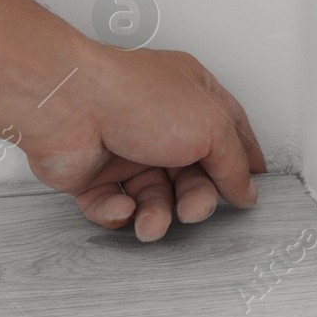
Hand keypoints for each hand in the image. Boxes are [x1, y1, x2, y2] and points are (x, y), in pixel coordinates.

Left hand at [23, 47, 266, 241]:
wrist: (67, 106)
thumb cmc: (134, 98)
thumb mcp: (211, 126)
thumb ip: (233, 162)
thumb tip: (245, 189)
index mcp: (189, 95)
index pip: (226, 130)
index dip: (240, 160)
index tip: (249, 189)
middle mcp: (157, 121)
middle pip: (191, 174)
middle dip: (195, 199)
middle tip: (192, 209)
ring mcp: (123, 148)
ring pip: (152, 197)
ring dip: (156, 215)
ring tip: (152, 222)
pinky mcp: (92, 175)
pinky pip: (112, 207)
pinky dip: (117, 213)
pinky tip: (120, 205)